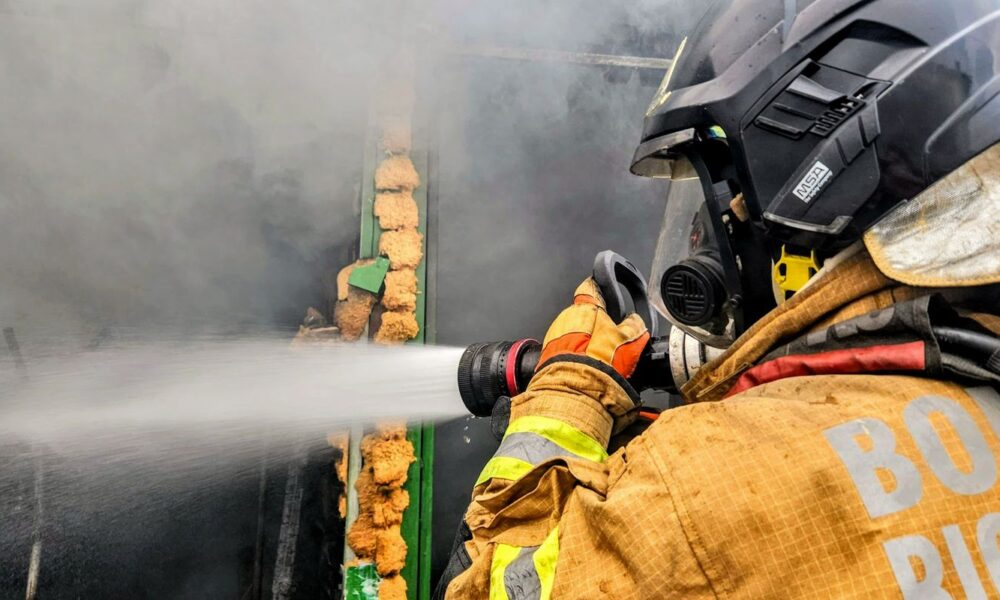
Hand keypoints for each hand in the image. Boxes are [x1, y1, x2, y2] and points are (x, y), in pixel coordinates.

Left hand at [512, 278, 650, 439]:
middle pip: (583, 314)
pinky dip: (575, 355)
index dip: (599, 288)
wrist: (575, 392)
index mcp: (585, 308)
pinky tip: (586, 367)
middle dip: (595, 324)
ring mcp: (555, 336)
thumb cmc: (600, 366)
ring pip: (574, 332)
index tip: (604, 292)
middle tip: (610, 340)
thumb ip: (634, 326)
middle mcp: (566, 318)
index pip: (590, 287)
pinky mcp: (548, 354)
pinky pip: (565, 349)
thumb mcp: (630, 342)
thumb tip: (637, 322)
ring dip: (585, 342)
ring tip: (598, 360)